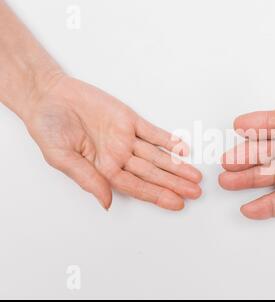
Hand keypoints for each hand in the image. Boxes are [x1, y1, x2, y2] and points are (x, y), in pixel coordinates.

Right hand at [23, 75, 201, 209]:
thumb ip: (87, 179)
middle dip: (175, 184)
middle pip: (152, 174)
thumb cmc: (49, 128)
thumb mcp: (61, 157)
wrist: (49, 95)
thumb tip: (107, 202)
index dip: (157, 195)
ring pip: (157, 155)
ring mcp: (126, 138)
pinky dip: (167, 139)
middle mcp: (119, 156)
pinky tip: (182, 149)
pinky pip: (152, 131)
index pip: (136, 187)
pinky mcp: (129, 120)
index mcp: (103, 170)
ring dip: (176, 165)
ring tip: (195, 176)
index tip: (177, 203)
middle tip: (196, 192)